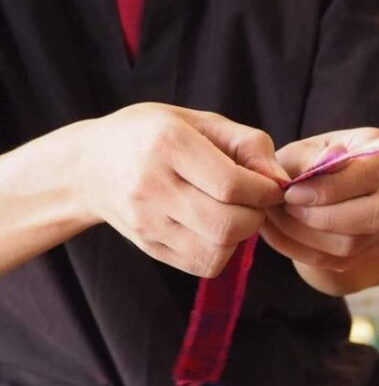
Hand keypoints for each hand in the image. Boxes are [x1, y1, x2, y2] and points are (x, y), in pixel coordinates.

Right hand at [74, 103, 288, 276]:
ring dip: (240, 236)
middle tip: (253, 203)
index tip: (270, 187)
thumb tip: (281, 182)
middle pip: (228, 224)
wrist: (90, 166)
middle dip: (255, 216)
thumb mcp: (200, 122)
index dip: (265, 191)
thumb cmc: (155, 136)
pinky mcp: (149, 247)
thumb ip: (249, 144)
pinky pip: (205, 264)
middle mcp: (152, 186)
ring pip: (219, 250)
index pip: (233, 185)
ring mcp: (147, 222)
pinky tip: (213, 228)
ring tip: (232, 213)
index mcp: (168, 144)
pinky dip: (222, 250)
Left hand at [261, 127, 378, 287]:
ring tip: (278, 220)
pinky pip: (338, 261)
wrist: (330, 188)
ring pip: (352, 244)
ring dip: (307, 237)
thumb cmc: (315, 161)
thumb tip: (324, 162)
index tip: (291, 193)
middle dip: (321, 218)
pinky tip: (281, 234)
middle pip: (370, 217)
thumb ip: (311, 157)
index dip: (328, 190)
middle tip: (287, 209)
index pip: (367, 176)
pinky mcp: (373, 248)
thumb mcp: (306, 149)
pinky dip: (303, 251)